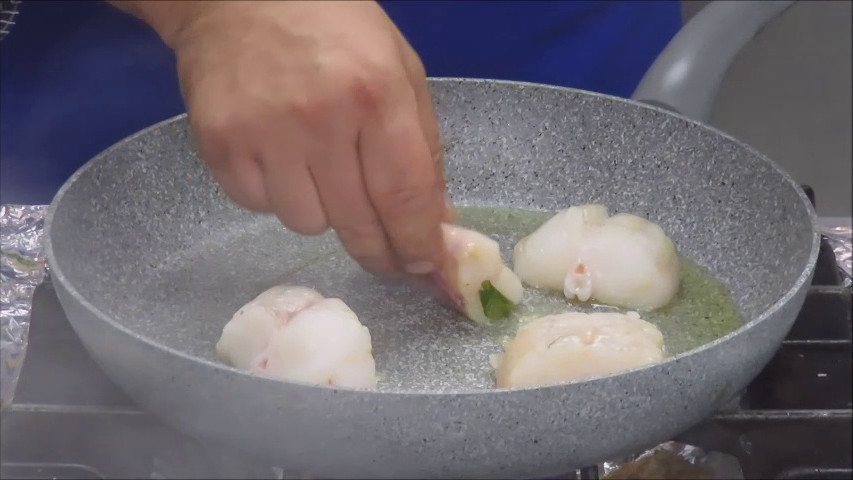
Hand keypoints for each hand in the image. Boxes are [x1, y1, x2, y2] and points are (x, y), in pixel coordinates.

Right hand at [124, 0, 453, 275]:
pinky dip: (274, 194)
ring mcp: (264, 133)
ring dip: (321, 211)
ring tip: (318, 168)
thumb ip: (424, 145)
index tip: (426, 271)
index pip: (405, 196)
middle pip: (357, 225)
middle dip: (379, 252)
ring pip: (306, 224)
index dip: (419, 245)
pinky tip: (278, 156)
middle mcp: (321, 118)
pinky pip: (259, 206)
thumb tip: (436, 222)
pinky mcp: (219, 143)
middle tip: (386, 256)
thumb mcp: (400, 69)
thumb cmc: (334, 26)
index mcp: (377, 93)